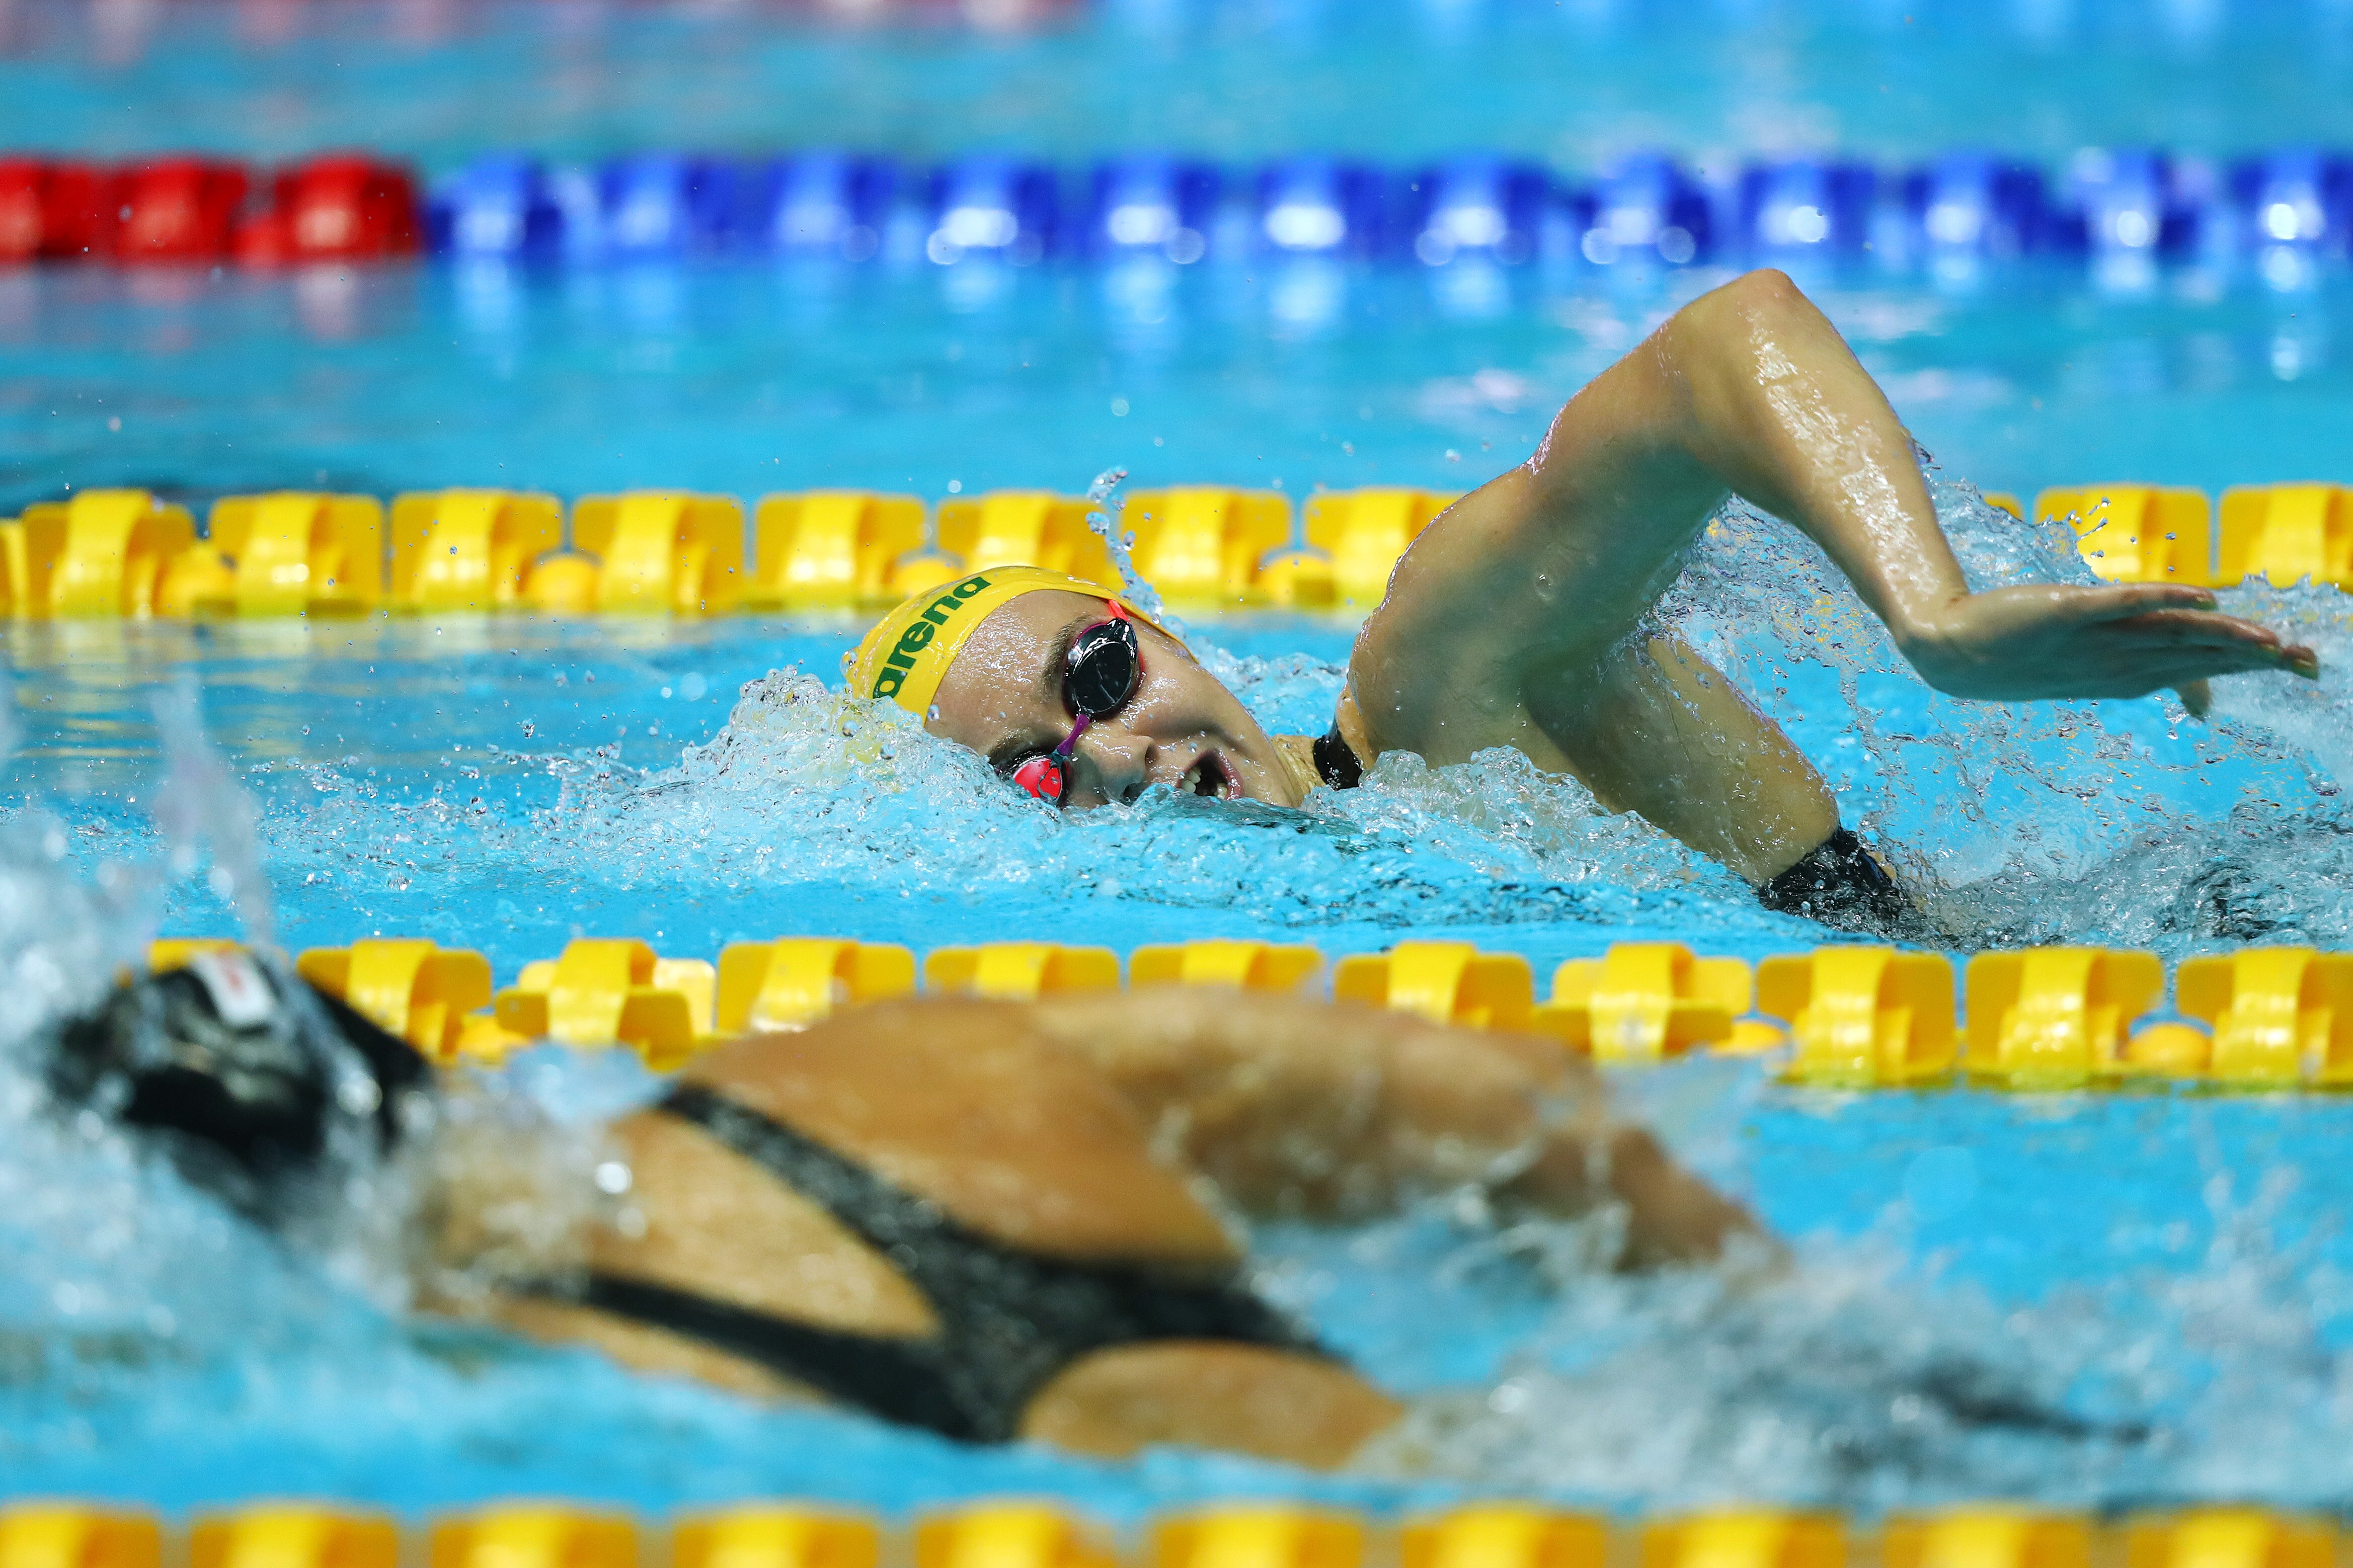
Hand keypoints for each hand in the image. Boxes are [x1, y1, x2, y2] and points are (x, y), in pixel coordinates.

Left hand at [1893, 582, 2318, 715]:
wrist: (1951, 653)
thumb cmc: (2027, 655)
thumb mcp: (2096, 668)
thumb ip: (2155, 670)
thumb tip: (2207, 699)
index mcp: (2127, 675)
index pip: (2202, 668)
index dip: (2253, 667)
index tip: (2303, 666)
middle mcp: (2115, 662)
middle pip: (2195, 655)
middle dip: (2251, 657)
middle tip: (2306, 658)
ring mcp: (2090, 640)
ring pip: (2167, 636)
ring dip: (2219, 637)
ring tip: (2267, 639)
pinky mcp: (2063, 612)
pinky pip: (2114, 605)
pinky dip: (2156, 600)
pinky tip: (2199, 598)